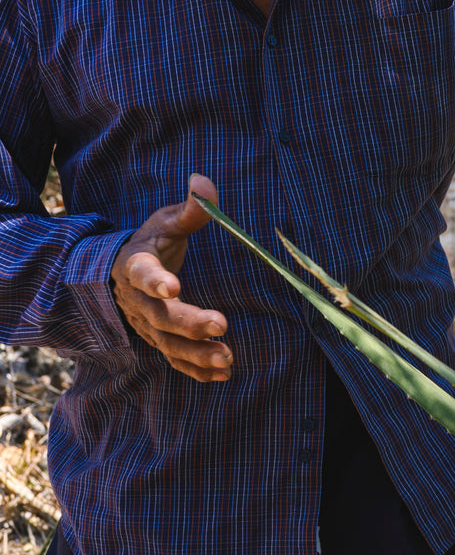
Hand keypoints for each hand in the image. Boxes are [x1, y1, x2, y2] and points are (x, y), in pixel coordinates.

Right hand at [111, 174, 232, 381]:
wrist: (126, 271)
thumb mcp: (166, 222)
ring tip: (227, 358)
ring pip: (168, 344)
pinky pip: (175, 359)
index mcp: (135, 265)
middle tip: (220, 324)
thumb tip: (204, 181)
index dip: (155, 280)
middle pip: (159, 316)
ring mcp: (146, 324)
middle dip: (188, 323)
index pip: (142, 273)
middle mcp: (137, 300)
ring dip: (197, 354)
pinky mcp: (158, 340)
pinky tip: (224, 373)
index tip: (173, 285)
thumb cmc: (153, 242)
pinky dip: (196, 369)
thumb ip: (190, 209)